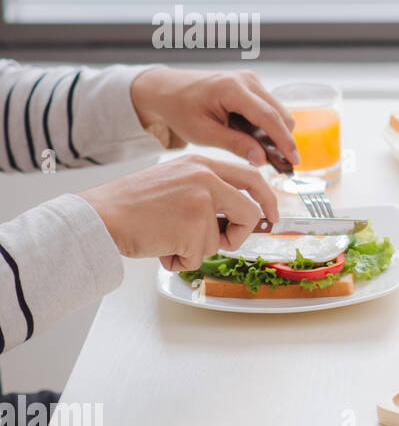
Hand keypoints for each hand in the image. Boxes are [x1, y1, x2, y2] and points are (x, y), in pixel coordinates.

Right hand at [80, 155, 280, 270]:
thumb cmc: (131, 205)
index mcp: (202, 164)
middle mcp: (206, 179)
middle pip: (250, 211)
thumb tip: (238, 216)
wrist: (100, 216)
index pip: (251, 176)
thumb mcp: (175, 181)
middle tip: (231, 242)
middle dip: (242, 233)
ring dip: (196, 250)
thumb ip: (206, 191)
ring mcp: (202, 202)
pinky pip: (200, 257)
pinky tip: (161, 249)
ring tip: (167, 239)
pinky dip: (181, 261)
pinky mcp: (193, 227)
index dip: (267, 198)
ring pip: (220, 241)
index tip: (271, 215)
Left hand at [130, 68, 298, 166]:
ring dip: (276, 133)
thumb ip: (235, 145)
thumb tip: (262, 160)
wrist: (166, 89)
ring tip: (264, 153)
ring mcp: (251, 80)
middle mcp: (247, 80)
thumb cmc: (180, 110)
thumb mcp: (204, 133)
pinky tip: (256, 140)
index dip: (284, 141)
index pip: (269, 117)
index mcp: (232, 89)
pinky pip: (270, 108)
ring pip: (278, 112)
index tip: (294, 160)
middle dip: (283, 140)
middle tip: (279, 165)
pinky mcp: (252, 85)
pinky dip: (269, 126)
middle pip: (280, 114)